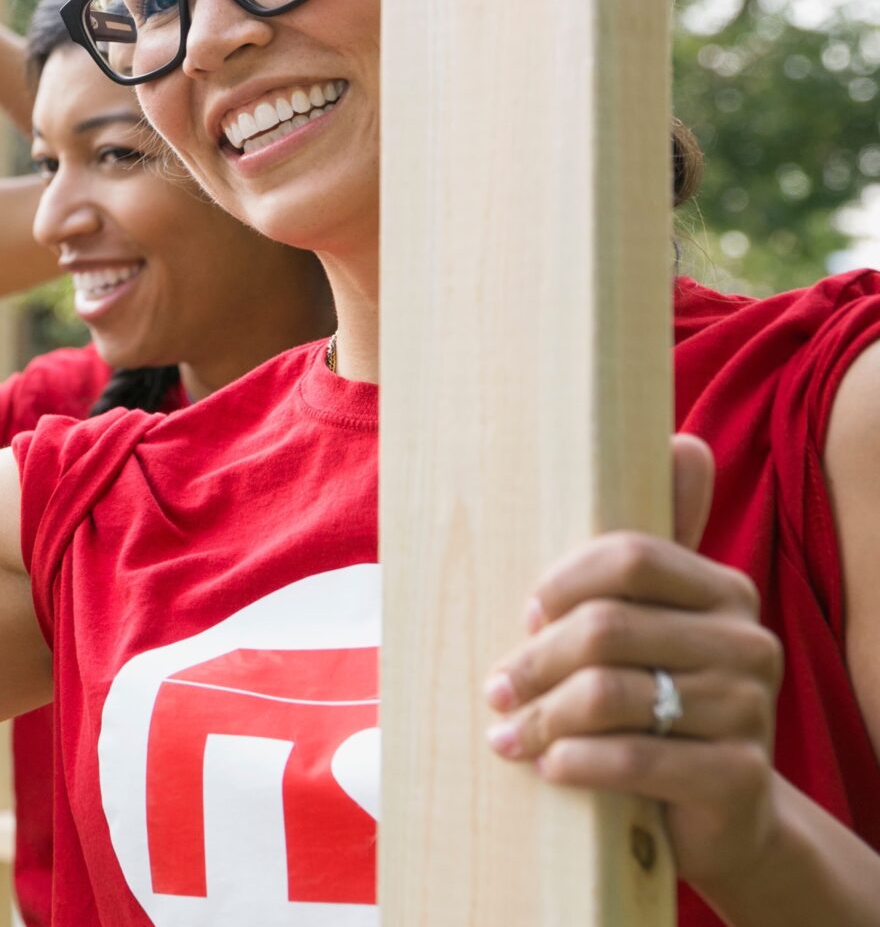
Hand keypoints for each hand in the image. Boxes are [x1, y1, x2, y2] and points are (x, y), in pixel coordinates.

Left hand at [486, 435, 782, 889]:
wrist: (719, 808)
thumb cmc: (660, 698)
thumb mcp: (651, 622)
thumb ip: (648, 551)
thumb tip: (685, 440)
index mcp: (721, 589)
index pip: (628, 555)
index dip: (561, 583)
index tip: (524, 616)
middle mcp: (749, 641)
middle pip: (605, 628)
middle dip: (534, 661)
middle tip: (496, 689)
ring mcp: (752, 708)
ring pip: (611, 695)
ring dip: (542, 718)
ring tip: (508, 735)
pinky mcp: (740, 776)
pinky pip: (635, 760)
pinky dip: (575, 763)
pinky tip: (549, 768)